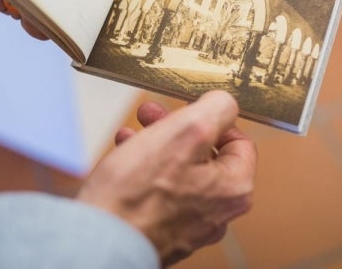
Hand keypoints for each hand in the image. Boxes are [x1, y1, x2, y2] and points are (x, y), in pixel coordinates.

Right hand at [77, 91, 256, 265]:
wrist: (101, 239)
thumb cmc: (138, 193)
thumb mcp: (185, 131)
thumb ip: (216, 109)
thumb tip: (224, 102)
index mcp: (233, 189)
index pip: (241, 142)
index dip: (214, 119)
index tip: (190, 108)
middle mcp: (217, 212)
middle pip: (206, 155)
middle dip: (177, 128)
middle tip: (152, 113)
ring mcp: (189, 225)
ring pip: (180, 171)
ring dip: (157, 144)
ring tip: (132, 133)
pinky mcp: (162, 231)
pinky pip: (161, 192)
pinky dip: (145, 170)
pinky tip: (124, 157)